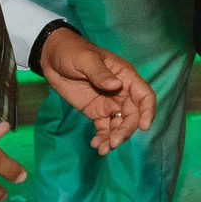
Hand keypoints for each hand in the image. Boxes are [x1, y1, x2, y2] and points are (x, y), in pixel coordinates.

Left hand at [36, 31, 154, 153]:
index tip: (144, 126)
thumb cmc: (73, 52)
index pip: (144, 96)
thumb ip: (100, 73)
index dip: (147, 111)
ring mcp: (109, 104)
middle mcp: (122, 93)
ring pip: (119, 125)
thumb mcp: (86, 60)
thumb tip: (116, 85)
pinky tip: (96, 145)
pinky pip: (104, 128)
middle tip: (114, 142)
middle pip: (133, 115)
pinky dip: (102, 138)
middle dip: (126, 130)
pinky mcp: (96, 112)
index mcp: (125, 77)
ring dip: (114, 138)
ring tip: (104, 149)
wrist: (52, 58)